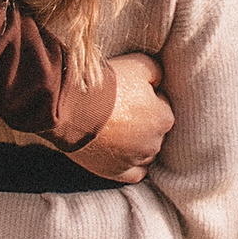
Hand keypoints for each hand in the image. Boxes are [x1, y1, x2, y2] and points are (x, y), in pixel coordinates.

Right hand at [79, 49, 171, 182]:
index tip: (129, 93)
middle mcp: (154, 143)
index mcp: (164, 118)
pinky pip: (134, 174)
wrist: (73, 108)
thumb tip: (159, 79)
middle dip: (141, 122)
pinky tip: (122, 155)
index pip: (162, 106)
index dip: (146, 98)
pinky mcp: (116, 172)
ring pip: (144, 153)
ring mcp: (135, 160)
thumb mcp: (139, 64)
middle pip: (153, 131)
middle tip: (120, 110)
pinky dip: (129, 165)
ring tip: (116, 130)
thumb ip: (156, 72)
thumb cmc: (107, 86)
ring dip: (135, 143)